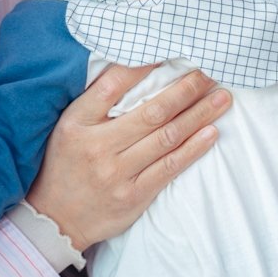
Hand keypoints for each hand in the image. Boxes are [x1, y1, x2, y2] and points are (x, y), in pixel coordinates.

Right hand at [27, 64, 231, 251]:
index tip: (171, 56)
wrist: (55, 220)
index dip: (144, 67)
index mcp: (77, 124)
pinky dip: (194, 148)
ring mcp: (117, 173)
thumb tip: (135, 68)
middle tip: (210, 74)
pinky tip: (212, 132)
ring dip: (199, 115)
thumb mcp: (69, 127)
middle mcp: (98, 147)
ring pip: (167, 136)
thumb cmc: (65, 165)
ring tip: (222, 98)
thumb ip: (96, 101)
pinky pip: (170, 167)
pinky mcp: (134, 196)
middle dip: (186, 89)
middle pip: (152, 111)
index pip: (113, 86)